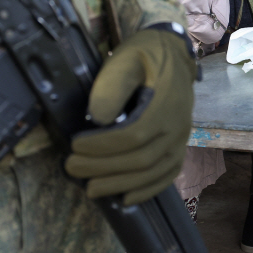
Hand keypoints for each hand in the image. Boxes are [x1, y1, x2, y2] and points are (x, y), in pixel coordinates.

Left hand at [66, 27, 196, 203]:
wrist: (172, 54)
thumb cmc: (144, 55)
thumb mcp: (125, 59)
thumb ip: (112, 85)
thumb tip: (98, 119)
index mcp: (165, 104)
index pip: (133, 136)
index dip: (102, 147)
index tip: (74, 147)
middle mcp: (178, 127)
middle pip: (141, 159)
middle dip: (103, 168)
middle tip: (71, 168)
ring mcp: (181, 140)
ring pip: (152, 172)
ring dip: (119, 184)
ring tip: (90, 189)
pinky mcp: (179, 147)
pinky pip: (167, 175)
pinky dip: (146, 190)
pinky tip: (124, 198)